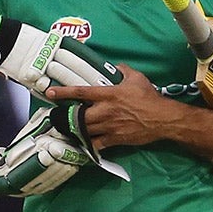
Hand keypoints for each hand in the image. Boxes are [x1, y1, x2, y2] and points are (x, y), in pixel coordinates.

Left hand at [44, 65, 177, 150]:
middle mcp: (105, 111)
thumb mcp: (137, 78)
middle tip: (58, 117)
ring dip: (75, 131)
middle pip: (78, 116)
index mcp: (108, 94)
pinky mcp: (115, 139)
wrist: (162, 119)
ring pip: (84, 131)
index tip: (50, 93)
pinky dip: (89, 145)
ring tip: (67, 130)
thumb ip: (123, 70)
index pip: (81, 92)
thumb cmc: (149, 97)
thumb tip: (116, 67)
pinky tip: (84, 144)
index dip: (63, 92)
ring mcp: (109, 127)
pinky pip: (97, 144)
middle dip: (66, 117)